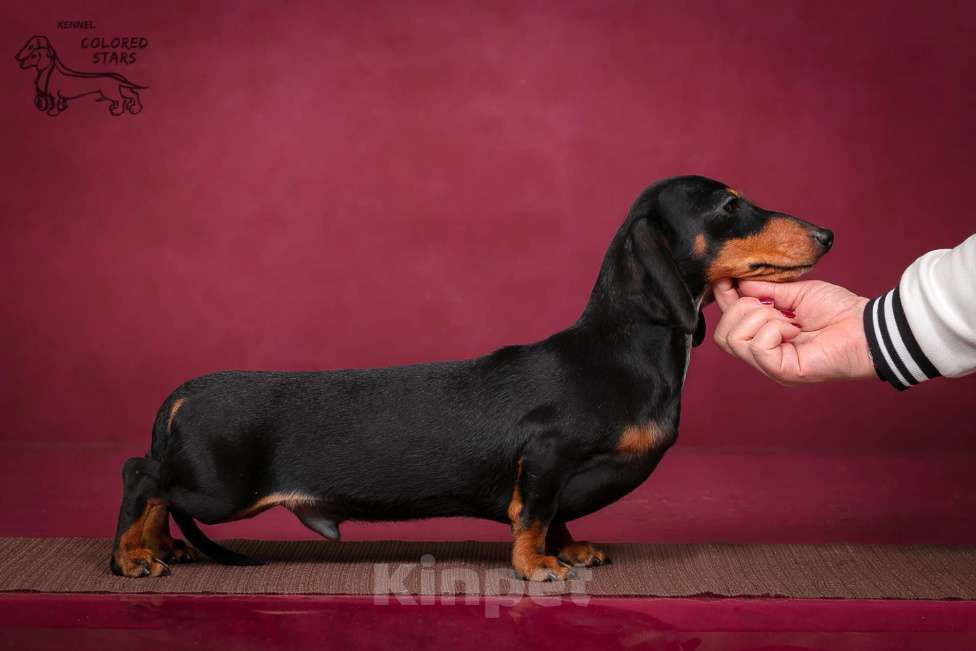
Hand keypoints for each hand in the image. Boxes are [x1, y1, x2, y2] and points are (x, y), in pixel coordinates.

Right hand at [711, 278, 874, 384]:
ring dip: (761, 319)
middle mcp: (762, 353)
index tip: (725, 278)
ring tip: (789, 320)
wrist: (866, 326)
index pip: (727, 323)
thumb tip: (737, 282)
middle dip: (742, 309)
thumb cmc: (839, 311)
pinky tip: (794, 330)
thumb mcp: (795, 292)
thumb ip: (766, 290)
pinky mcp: (780, 370)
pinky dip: (774, 330)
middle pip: (722, 335)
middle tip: (776, 308)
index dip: (722, 299)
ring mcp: (769, 365)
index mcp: (764, 335)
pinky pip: (758, 346)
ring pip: (734, 340)